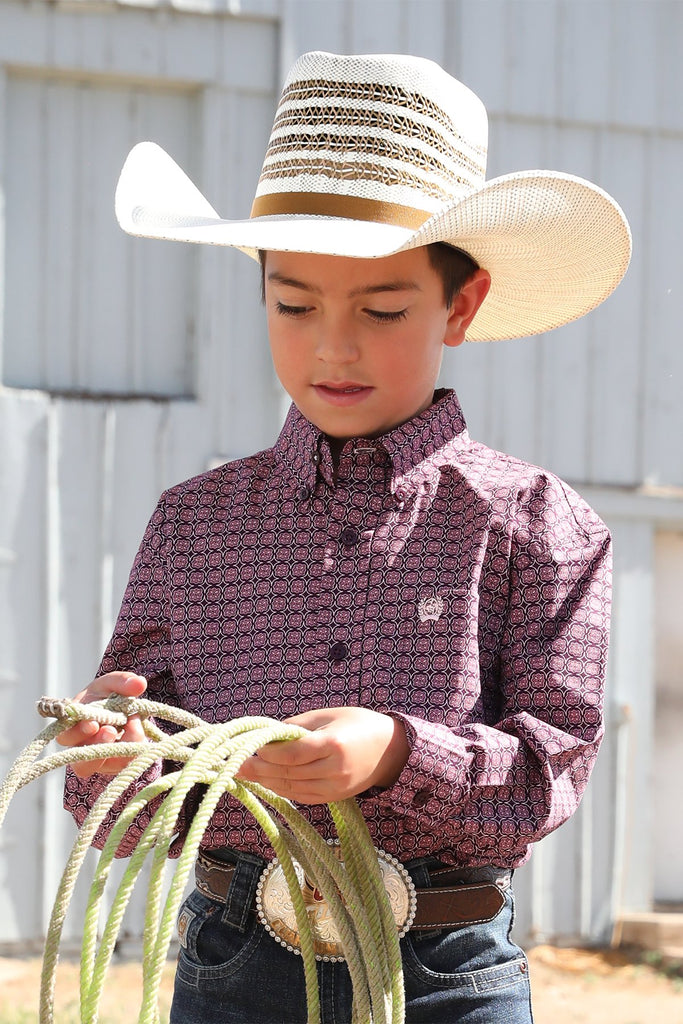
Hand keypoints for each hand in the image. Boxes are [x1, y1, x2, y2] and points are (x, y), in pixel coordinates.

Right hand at [56, 672, 147, 777]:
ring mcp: (101, 760)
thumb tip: (140, 684)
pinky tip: (139, 727)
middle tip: (111, 730)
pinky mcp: (120, 764)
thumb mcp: (111, 684)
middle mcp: (83, 749)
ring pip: (107, 766)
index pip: (66, 737)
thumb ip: (122, 681)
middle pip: (82, 763)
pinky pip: (127, 763)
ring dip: (119, 750)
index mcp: (72, 728)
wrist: (123, 708)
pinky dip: (135, 746)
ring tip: (133, 726)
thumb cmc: (107, 696)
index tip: (92, 723)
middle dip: (97, 746)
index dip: (77, 733)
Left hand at [237, 706, 409, 803]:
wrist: (392, 750)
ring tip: (246, 774)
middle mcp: (334, 770)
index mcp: (333, 745)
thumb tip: (268, 736)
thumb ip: (298, 726)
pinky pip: (303, 796)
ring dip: (267, 782)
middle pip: (288, 774)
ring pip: (292, 788)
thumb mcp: (329, 715)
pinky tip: (268, 781)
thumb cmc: (358, 723)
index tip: (251, 747)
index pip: (292, 754)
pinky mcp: (335, 798)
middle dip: (259, 769)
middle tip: (235, 764)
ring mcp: (335, 787)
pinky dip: (283, 789)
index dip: (269, 753)